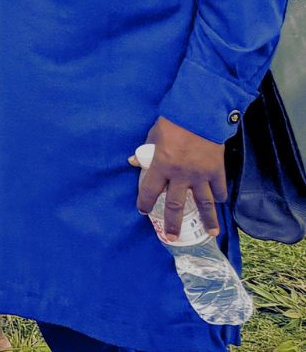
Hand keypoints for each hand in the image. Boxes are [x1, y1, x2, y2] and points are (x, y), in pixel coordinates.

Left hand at [136, 116, 228, 239]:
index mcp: (161, 165)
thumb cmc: (173, 123)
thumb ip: (145, 152)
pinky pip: (219, 189)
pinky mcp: (217, 171)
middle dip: (173, 223)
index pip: (148, 191)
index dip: (144, 203)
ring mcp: (200, 175)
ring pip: (203, 204)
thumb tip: (133, 162)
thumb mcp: (152, 135)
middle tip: (172, 237)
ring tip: (210, 233)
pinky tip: (218, 204)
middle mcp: (180, 175)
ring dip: (207, 220)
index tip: (143, 212)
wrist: (200, 114)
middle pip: (175, 205)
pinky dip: (219, 197)